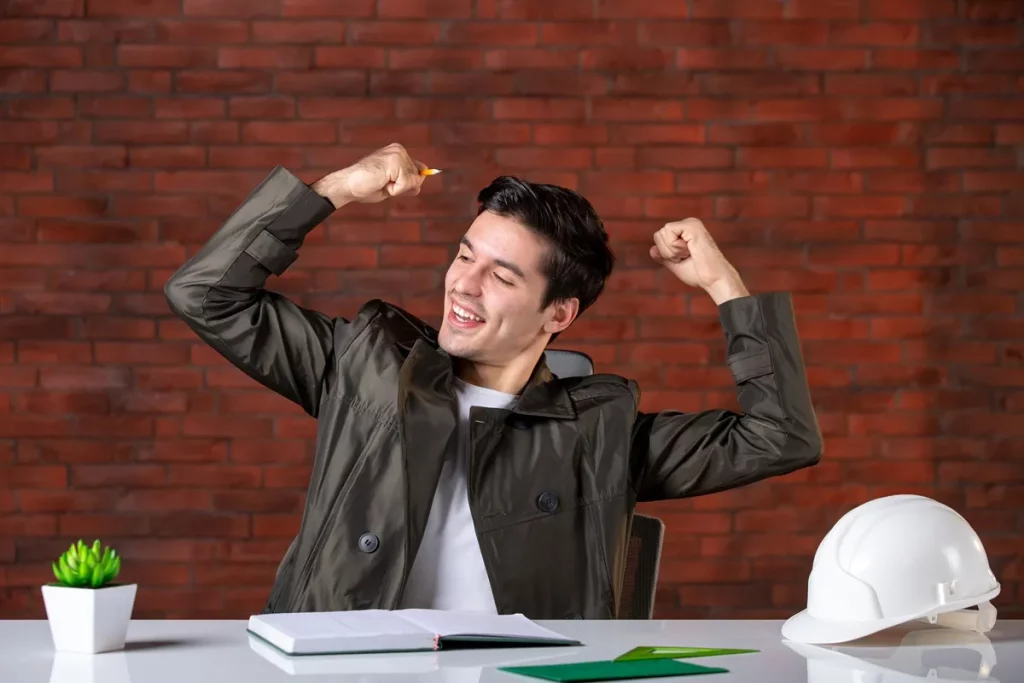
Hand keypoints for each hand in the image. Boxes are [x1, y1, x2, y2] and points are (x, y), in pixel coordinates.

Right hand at [312, 143, 426, 207]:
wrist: (347, 185)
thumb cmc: (366, 186)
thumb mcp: (392, 183)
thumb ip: (408, 180)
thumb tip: (422, 178)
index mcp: (398, 152)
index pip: (418, 171)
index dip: (406, 184)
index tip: (387, 182)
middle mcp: (399, 150)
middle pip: (417, 178)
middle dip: (402, 187)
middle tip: (381, 183)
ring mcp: (397, 154)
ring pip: (412, 182)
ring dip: (397, 189)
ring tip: (380, 183)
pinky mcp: (395, 162)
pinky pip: (406, 184)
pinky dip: (394, 190)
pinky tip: (381, 183)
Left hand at [649, 218, 748, 304]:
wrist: (714, 280)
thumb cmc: (700, 274)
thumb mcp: (677, 265)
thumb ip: (665, 257)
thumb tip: (652, 249)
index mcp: (685, 231)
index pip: (659, 237)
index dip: (666, 253)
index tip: (683, 259)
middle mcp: (688, 224)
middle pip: (658, 234)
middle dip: (667, 252)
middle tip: (687, 257)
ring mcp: (691, 223)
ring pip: (661, 233)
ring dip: (672, 251)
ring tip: (690, 254)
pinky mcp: (692, 225)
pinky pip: (668, 231)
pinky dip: (674, 247)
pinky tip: (690, 250)